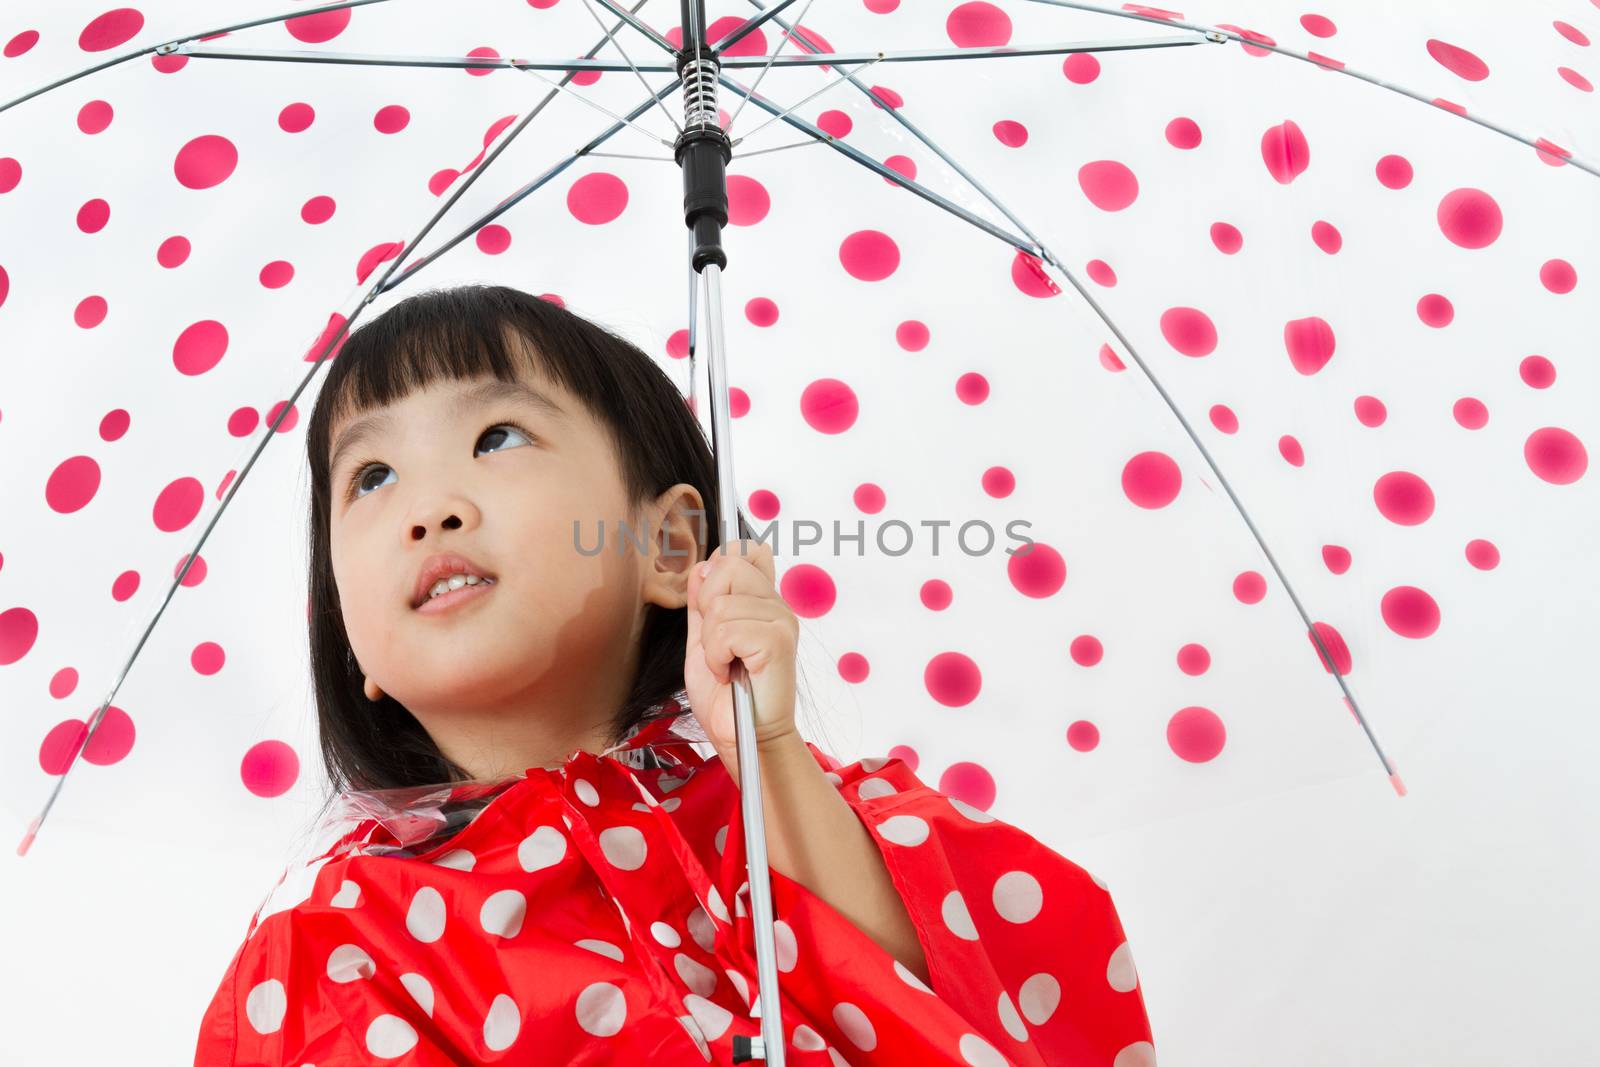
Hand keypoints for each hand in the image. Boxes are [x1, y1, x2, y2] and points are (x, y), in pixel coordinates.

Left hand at [683, 539, 798, 780]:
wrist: (741, 737)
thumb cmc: (726, 696)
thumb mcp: (702, 641)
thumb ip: (702, 604)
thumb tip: (701, 565)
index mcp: (762, 601)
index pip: (743, 551)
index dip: (717, 569)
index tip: (712, 608)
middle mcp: (777, 604)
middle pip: (727, 565)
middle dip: (708, 607)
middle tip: (718, 644)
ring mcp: (782, 620)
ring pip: (721, 603)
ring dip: (711, 643)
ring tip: (725, 665)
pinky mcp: (778, 640)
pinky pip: (727, 630)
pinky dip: (717, 656)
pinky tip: (728, 672)